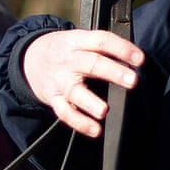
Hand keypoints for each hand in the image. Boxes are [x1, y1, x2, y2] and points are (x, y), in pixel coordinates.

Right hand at [23, 29, 144, 137]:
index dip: (121, 48)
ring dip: (91, 102)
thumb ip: (100, 46)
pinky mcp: (53, 99)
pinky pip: (65, 112)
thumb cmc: (64, 49)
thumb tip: (133, 58)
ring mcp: (60, 80)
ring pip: (75, 91)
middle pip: (91, 64)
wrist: (29, 59)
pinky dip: (79, 123)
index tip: (140, 59)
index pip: (101, 40)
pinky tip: (95, 130)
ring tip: (104, 110)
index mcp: (77, 41)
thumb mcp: (79, 39)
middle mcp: (68, 60)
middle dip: (113, 72)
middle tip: (132, 80)